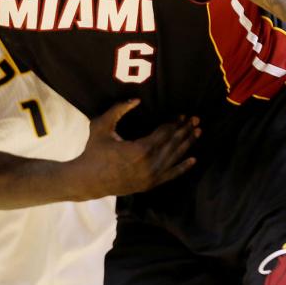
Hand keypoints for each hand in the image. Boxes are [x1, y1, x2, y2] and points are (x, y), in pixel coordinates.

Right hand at [71, 99, 199, 198]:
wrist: (88, 180)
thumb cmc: (94, 151)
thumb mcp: (101, 126)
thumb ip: (118, 110)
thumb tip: (136, 100)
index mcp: (140, 149)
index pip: (164, 133)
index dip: (174, 123)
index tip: (182, 115)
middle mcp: (150, 164)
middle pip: (172, 144)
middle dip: (185, 131)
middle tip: (196, 120)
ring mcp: (151, 177)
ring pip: (174, 158)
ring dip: (187, 144)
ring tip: (198, 132)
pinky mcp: (150, 184)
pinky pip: (171, 175)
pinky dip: (182, 167)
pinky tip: (193, 159)